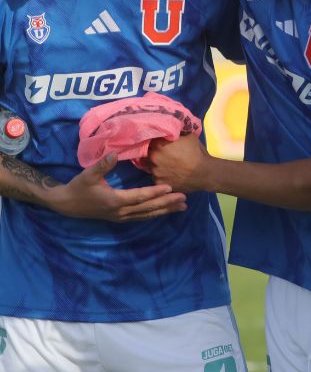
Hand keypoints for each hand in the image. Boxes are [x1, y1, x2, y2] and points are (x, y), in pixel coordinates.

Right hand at [47, 153, 186, 221]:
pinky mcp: (120, 217)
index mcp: (114, 200)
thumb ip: (102, 165)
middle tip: (185, 198)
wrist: (66, 204)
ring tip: (182, 206)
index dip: (155, 192)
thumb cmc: (78, 187)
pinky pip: (142, 217)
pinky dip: (155, 213)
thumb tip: (113, 154)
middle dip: (167, 203)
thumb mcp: (88, 174)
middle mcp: (120, 211)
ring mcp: (121, 216)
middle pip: (148, 208)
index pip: (139, 196)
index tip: (170, 187)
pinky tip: (166, 211)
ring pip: (147, 215)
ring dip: (165, 210)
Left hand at [144, 133, 211, 193]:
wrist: (204, 172)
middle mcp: (153, 157)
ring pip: (152, 167)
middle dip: (156, 154)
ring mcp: (154, 171)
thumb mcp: (189, 137)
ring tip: (169, 167)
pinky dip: (162, 176)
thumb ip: (176, 133)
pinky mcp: (158, 182)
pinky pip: (157, 178)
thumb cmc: (197, 153)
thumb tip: (171, 129)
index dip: (156, 142)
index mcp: (159, 144)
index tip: (162, 144)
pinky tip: (171, 175)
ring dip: (158, 166)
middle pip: (149, 154)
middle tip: (165, 156)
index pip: (150, 140)